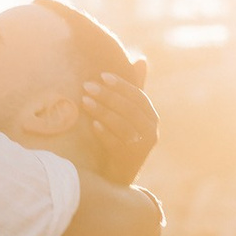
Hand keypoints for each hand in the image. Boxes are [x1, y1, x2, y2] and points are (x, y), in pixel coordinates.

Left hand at [82, 62, 158, 183]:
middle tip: (87, 85)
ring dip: (103, 111)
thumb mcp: (128, 115)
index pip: (138, 96)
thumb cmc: (121, 139)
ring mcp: (142, 147)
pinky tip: (92, 123)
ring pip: (122, 124)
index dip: (121, 85)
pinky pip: (116, 143)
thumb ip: (134, 91)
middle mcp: (151, 132)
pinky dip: (104, 132)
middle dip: (108, 95)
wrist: (117, 175)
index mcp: (151, 118)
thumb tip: (141, 60)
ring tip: (84, 100)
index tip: (102, 76)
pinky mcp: (130, 160)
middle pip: (130, 109)